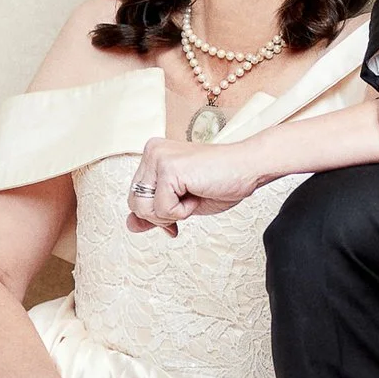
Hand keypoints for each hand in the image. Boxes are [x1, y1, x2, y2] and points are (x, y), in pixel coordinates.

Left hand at [124, 136, 260, 232]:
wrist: (248, 169)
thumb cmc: (220, 183)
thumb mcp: (180, 203)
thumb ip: (154, 212)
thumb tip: (130, 225)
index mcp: (153, 155)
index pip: (135, 197)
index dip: (155, 213)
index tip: (178, 212)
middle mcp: (152, 152)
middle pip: (134, 203)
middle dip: (161, 215)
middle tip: (187, 203)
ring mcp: (159, 158)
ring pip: (143, 208)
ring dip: (172, 213)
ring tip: (192, 195)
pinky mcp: (169, 168)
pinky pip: (162, 209)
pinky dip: (182, 212)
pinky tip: (198, 192)